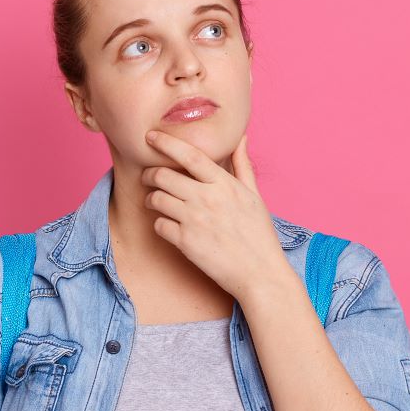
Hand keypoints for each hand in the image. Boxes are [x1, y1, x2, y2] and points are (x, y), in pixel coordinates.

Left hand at [141, 128, 290, 301]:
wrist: (260, 274)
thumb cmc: (259, 235)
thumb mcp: (255, 196)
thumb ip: (242, 164)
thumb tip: (241, 137)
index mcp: (224, 185)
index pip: (189, 155)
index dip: (166, 142)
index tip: (151, 136)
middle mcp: (207, 199)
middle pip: (163, 175)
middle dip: (150, 174)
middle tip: (149, 177)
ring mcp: (195, 221)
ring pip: (157, 198)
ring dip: (151, 198)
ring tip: (155, 201)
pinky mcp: (186, 243)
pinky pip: (159, 225)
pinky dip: (159, 224)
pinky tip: (167, 225)